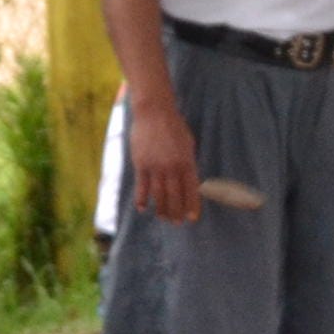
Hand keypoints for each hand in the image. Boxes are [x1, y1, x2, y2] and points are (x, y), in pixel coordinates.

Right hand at [126, 96, 202, 226]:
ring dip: (161, 209)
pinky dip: (141, 199)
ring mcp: (155, 167)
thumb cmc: (173, 126)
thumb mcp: (188, 143)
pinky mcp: (141, 164)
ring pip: (158, 195)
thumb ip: (188, 162)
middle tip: (176, 222)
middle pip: (174, 196)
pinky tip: (142, 208)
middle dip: (176, 212)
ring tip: (162, 217)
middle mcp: (172, 167)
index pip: (191, 190)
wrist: (154, 112)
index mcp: (187, 162)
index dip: (192, 205)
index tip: (192, 217)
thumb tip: (190, 180)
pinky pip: (142, 187)